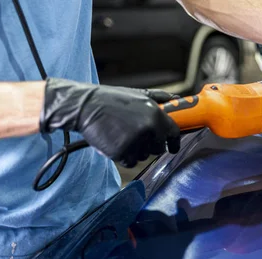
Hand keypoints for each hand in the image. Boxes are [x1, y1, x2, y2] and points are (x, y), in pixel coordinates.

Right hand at [39, 79, 180, 167]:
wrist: (84, 106)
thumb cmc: (110, 100)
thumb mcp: (138, 94)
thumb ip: (160, 98)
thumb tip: (177, 98)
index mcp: (155, 115)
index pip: (174, 133)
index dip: (174, 142)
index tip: (173, 147)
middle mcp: (148, 129)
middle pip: (159, 148)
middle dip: (150, 146)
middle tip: (136, 136)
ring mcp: (135, 141)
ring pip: (144, 156)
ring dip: (136, 151)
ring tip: (122, 135)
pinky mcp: (121, 152)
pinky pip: (130, 162)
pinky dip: (124, 157)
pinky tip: (115, 143)